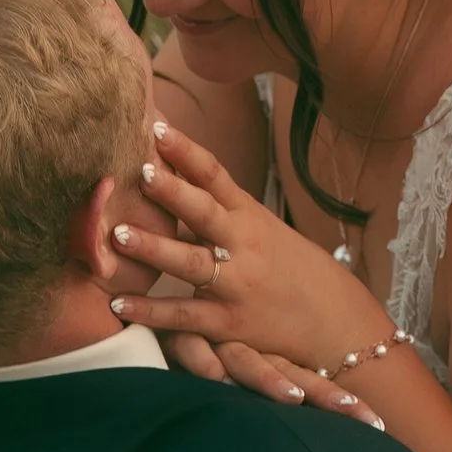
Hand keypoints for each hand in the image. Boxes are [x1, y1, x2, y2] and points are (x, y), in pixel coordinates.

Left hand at [107, 117, 386, 375]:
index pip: (216, 176)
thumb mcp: (264, 230)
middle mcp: (243, 245)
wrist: (335, 321)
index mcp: (250, 216)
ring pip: (191, 262)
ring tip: (116, 234)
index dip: (187, 151)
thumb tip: (176, 174)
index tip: (157, 128)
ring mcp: (237, 284)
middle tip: (139, 172)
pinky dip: (150, 310)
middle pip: (204, 212)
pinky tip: (118, 303)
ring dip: (152, 248)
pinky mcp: (230, 323)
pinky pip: (185, 316)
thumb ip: (223, 209)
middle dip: (171, 191)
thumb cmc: (293, 270)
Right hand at [159, 333, 388, 430]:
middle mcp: (249, 346)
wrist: (158, 272)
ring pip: (247, 361)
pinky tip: (214, 373)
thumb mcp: (232, 344)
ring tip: (294, 399)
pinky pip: (194, 348)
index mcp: (266, 350)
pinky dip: (203, 359)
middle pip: (291, 376)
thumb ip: (254, 368)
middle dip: (325, 398)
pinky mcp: (180, 336)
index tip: (376, 424)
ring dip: (268, 380)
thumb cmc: (202, 318)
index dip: (337, 399)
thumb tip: (298, 401)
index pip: (307, 377)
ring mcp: (217, 340)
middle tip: (363, 420)